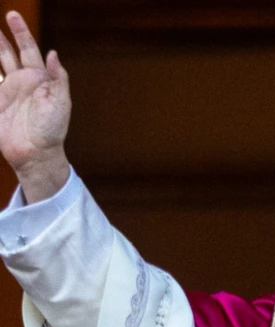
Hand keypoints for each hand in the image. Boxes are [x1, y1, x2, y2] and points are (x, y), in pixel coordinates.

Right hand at [0, 11, 70, 202]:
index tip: (12, 16)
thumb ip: (57, 77)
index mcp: (39, 79)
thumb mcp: (61, 102)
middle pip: (10, 53)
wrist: (36, 153)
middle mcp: (23, 82)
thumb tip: (53, 53)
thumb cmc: (53, 129)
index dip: (21, 33)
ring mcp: (7, 92)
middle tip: (0, 19)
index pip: (29, 50)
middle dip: (4, 36)